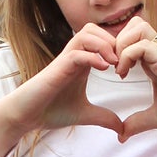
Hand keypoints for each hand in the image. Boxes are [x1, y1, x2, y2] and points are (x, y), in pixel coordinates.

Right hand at [0, 25, 120, 156]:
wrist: (26, 116)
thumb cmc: (50, 110)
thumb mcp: (85, 115)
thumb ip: (104, 117)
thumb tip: (122, 128)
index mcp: (81, 62)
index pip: (101, 39)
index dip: (118, 46)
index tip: (129, 65)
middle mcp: (73, 56)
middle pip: (95, 29)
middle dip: (113, 41)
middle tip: (124, 61)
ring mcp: (65, 59)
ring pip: (87, 34)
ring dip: (105, 45)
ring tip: (114, 64)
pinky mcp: (57, 67)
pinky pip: (77, 52)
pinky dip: (93, 57)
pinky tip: (104, 69)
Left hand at [111, 19, 156, 139]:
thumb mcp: (155, 117)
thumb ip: (138, 123)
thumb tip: (122, 136)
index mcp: (156, 61)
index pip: (135, 39)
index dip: (121, 50)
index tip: (118, 73)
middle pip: (135, 25)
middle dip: (119, 40)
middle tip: (115, 64)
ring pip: (137, 27)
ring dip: (122, 45)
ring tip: (120, 67)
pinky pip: (140, 44)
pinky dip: (127, 55)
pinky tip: (125, 73)